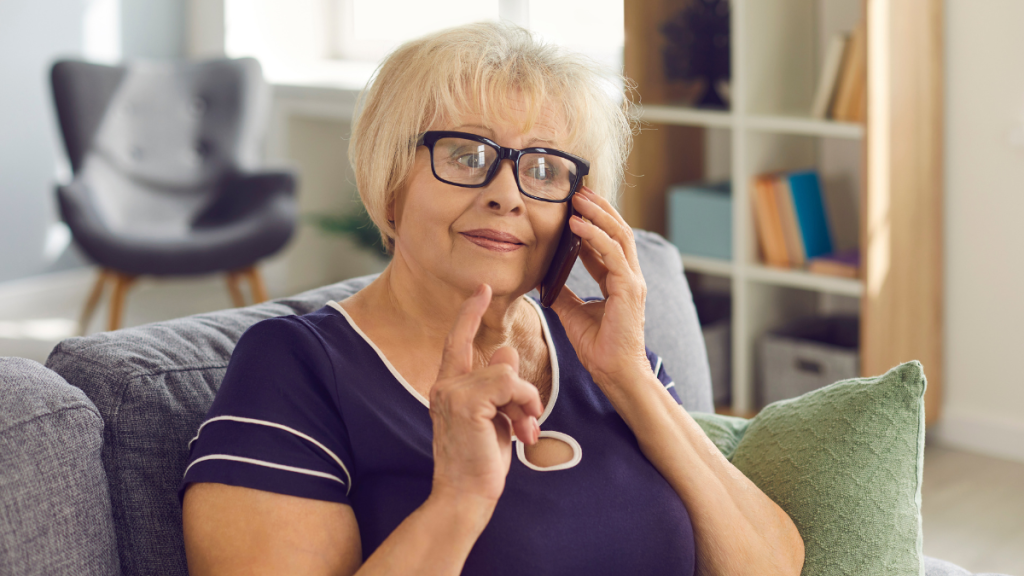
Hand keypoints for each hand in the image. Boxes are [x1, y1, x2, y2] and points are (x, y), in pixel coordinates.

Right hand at [429, 284, 543, 506]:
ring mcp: (452, 392)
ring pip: (506, 373)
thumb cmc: (479, 463)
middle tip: (527, 423)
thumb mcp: (494, 418)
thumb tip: (505, 351)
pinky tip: (523, 429)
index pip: (457, 340)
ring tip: (525, 431)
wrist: (464, 496)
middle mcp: (444, 385)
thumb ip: (498, 385)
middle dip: (521, 392)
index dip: (470, 313)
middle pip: (498, 362)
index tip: (483, 289)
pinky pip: (509, 384)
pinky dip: (524, 403)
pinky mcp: (466, 402)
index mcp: (447, 387)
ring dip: (525, 402)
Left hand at [548, 186, 650, 388]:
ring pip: (618, 235)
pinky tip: (577, 224)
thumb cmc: (599, 347)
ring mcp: (632, 281)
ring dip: (597, 213)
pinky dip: (595, 235)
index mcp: (619, 280)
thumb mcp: (572, 313)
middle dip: (598, 207)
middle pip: (617, 230)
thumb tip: (542, 277)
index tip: (574, 204)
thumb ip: (562, 292)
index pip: (607, 241)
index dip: (592, 221)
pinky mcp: (629, 289)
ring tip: (577, 198)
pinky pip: (612, 253)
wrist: (614, 373)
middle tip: (577, 189)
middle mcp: (629, 276)